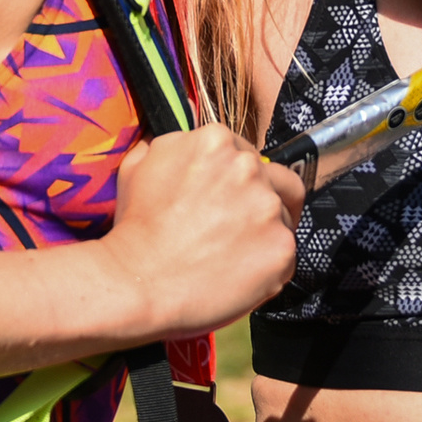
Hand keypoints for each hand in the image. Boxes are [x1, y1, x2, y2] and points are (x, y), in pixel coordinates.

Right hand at [101, 125, 303, 337]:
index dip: (242, 179)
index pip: (249, 154)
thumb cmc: (135, 228)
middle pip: (278, 181)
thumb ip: (173, 146)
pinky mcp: (281, 248)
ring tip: (231, 256)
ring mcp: (269, 208)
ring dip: (265, 234)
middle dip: (264, 200)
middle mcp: (249, 167)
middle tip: (242, 227)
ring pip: (283, 219)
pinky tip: (239, 274)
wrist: (137, 280)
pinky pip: (286, 256)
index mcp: (217, 141)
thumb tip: (185, 143)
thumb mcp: (139, 165)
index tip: (233, 199)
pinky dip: (268, 267)